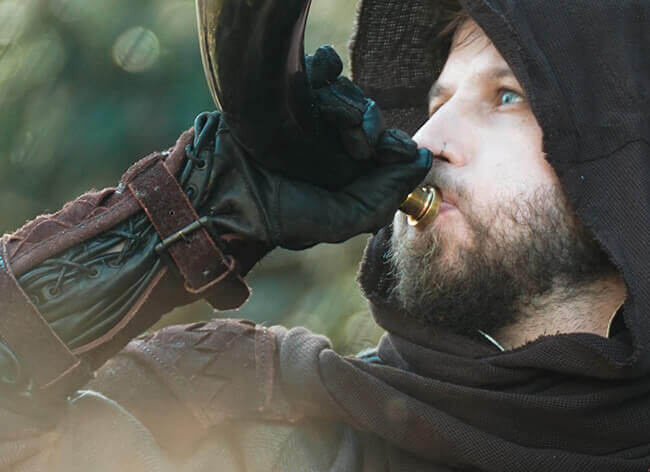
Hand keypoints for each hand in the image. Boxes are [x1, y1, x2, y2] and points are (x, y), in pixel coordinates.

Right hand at [180, 46, 430, 266]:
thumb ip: (383, 197)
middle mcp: (335, 144)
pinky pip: (323, 70)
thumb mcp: (342, 218)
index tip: (395, 152)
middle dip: (370, 125)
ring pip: (349, 94)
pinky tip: (316, 81)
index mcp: (352, 176)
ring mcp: (314, 117)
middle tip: (358, 141)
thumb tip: (423, 162)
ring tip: (325, 119)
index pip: (389, 153)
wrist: (222, 187)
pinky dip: (326, 70)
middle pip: (372, 119)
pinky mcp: (293, 91)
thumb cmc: (281, 212)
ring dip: (346, 102)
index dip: (396, 150)